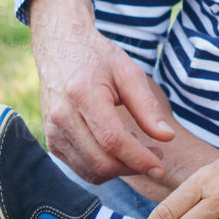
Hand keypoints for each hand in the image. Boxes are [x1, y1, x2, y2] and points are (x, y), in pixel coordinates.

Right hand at [28, 0, 174, 182]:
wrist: (60, 48)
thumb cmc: (98, 58)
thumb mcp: (128, 73)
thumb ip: (147, 106)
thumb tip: (167, 137)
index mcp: (83, 94)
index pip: (112, 140)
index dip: (138, 158)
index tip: (160, 167)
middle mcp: (62, 116)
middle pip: (101, 161)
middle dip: (133, 167)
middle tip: (155, 155)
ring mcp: (53, 131)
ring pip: (90, 170)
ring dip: (119, 169)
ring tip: (137, 148)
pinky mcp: (51, 140)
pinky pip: (79, 168)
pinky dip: (102, 167)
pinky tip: (117, 149)